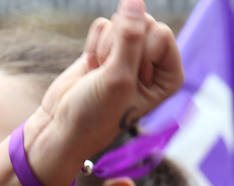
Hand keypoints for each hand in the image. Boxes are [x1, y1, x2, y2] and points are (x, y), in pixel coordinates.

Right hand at [25, 0, 182, 185]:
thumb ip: (130, 37)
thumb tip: (135, 0)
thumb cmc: (97, 112)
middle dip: (120, 46)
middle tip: (111, 75)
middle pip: (143, 22)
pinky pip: (103, 26)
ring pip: (122, 21)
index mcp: (169, 75)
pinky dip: (93, 45)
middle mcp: (155, 63)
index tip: (128, 79)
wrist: (64, 124)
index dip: (138, 52)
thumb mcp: (118, 77)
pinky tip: (92, 68)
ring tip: (101, 74)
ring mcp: (131, 53)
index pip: (162, 33)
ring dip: (105, 48)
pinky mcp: (109, 47)